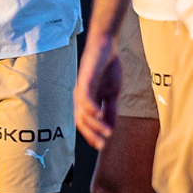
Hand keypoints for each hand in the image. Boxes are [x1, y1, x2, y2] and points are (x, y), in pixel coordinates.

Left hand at [74, 32, 120, 148]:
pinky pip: (85, 98)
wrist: (107, 46)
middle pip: (81, 121)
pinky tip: (99, 116)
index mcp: (86, 101)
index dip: (91, 135)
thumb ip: (111, 110)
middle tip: (102, 145)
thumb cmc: (108, 68)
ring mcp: (81, 89)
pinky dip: (91, 108)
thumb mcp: (112, 93)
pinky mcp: (85, 80)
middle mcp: (80, 97)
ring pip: (83, 112)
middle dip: (92, 135)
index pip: (85, 123)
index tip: (102, 146)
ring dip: (94, 125)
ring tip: (106, 133)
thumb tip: (111, 128)